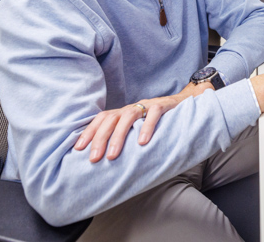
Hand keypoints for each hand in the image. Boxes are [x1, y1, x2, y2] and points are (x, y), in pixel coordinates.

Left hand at [74, 81, 203, 161]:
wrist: (185, 103)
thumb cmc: (158, 122)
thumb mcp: (139, 128)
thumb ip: (126, 138)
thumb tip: (106, 159)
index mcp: (123, 112)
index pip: (102, 118)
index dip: (89, 132)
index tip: (78, 150)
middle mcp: (132, 107)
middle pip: (110, 118)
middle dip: (100, 138)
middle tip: (94, 158)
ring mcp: (147, 105)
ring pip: (128, 116)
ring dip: (119, 136)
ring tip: (113, 155)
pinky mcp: (163, 105)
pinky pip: (154, 114)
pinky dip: (146, 127)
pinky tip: (142, 143)